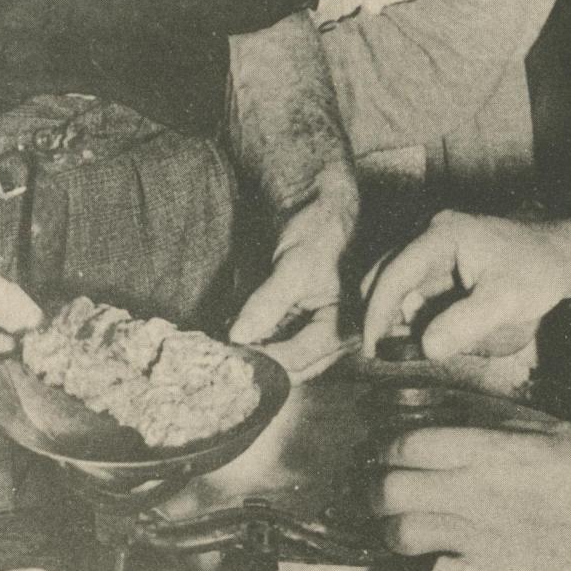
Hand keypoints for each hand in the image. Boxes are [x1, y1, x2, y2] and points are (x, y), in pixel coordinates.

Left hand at [229, 177, 357, 381]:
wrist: (322, 204)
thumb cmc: (320, 229)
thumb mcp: (294, 266)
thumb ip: (267, 303)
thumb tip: (237, 336)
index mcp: (344, 326)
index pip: (298, 358)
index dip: (263, 359)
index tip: (232, 354)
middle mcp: (336, 336)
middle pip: (292, 365)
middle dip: (260, 359)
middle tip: (226, 350)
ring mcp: (318, 328)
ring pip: (283, 355)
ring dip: (257, 348)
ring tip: (227, 337)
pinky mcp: (303, 319)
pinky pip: (279, 337)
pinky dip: (258, 334)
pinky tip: (236, 324)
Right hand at [363, 210, 570, 359]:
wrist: (557, 255)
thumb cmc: (535, 272)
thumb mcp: (505, 302)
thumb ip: (465, 325)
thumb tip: (425, 348)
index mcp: (441, 234)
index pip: (394, 273)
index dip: (377, 311)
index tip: (369, 347)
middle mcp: (429, 232)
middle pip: (385, 273)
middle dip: (380, 314)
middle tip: (382, 355)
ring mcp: (432, 243)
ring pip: (396, 281)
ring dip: (397, 316)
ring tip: (407, 349)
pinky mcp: (439, 257)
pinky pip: (413, 286)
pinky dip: (412, 312)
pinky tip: (424, 335)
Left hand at [370, 421, 570, 570]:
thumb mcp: (535, 423)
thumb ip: (479, 410)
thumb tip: (427, 396)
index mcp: (486, 451)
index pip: (408, 444)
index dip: (386, 444)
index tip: (386, 445)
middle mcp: (476, 494)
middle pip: (393, 489)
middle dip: (376, 486)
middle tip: (380, 484)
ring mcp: (480, 540)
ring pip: (403, 533)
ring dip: (392, 526)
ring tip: (399, 520)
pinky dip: (426, 563)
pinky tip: (431, 554)